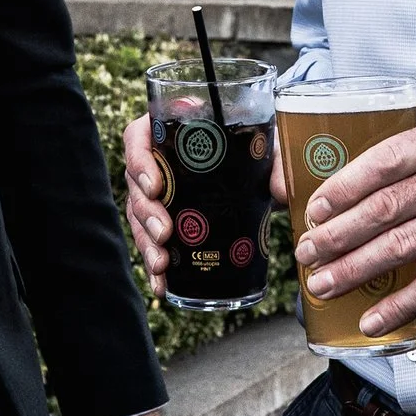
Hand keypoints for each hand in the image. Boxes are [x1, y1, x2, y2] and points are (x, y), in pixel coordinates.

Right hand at [122, 113, 290, 297]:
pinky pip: (150, 238)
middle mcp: (157, 160)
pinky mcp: (165, 218)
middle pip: (135, 184)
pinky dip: (155, 261)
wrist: (262, 171)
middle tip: (165, 233)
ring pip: (138, 215)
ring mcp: (158, 192)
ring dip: (146, 241)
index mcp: (171, 130)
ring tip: (162, 264)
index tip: (156, 186)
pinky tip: (162, 284)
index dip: (139, 162)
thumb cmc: (256, 148)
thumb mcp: (267, 148)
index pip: (137, 139)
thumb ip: (275, 163)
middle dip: (146, 213)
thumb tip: (279, 190)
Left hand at [297, 118, 415, 336]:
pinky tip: (372, 318)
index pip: (386, 159)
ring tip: (324, 284)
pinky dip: (399, 305)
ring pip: (403, 245)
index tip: (313, 210)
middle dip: (337, 234)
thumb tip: (345, 200)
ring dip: (355, 269)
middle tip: (306, 253)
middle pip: (386, 206)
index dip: (343, 187)